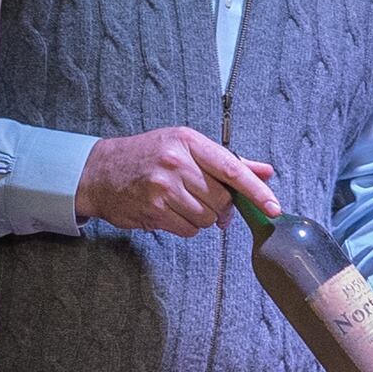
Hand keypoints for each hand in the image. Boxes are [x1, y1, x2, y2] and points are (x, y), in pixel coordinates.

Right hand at [75, 127, 275, 236]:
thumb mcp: (185, 147)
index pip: (231, 168)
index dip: (256, 190)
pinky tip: (172, 212)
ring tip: (184, 203)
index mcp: (188, 141)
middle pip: (221, 198)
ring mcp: (163, 187)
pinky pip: (189, 230)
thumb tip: (266, 172)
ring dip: (202, 218)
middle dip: (221, 207)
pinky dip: (187, 227)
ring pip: (206, 218)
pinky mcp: (153, 210)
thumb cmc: (148, 156)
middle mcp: (176, 162)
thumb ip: (228, 161)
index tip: (273, 207)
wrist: (99, 172)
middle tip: (208, 201)